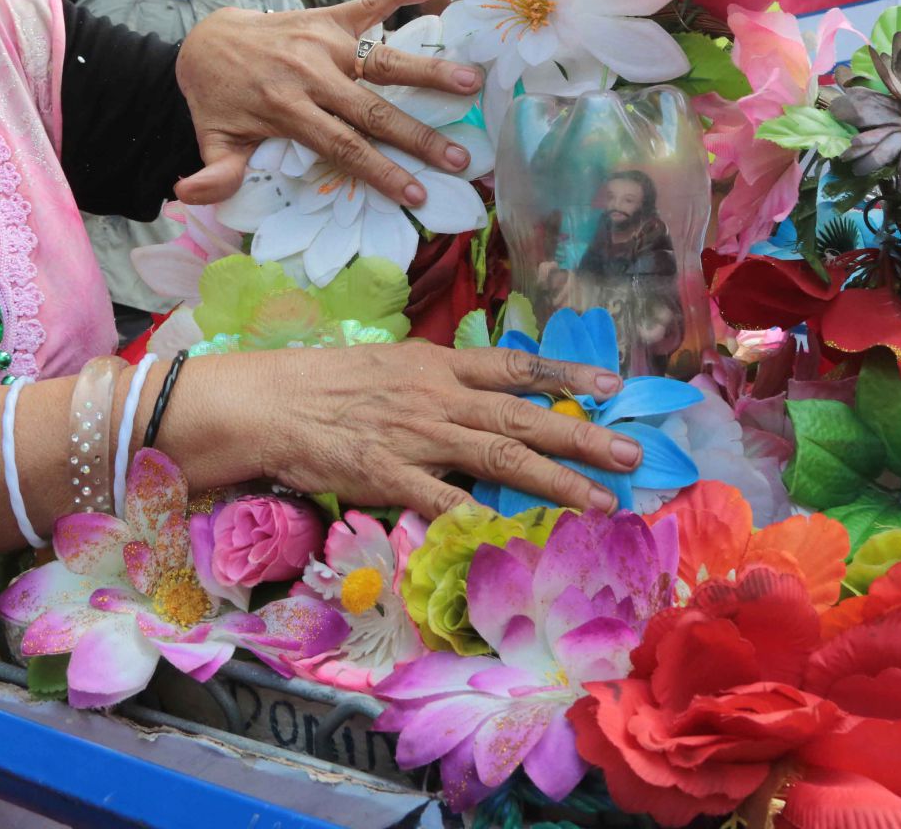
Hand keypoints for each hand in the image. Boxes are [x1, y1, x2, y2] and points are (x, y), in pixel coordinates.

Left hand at [173, 0, 482, 206]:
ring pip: (383, 60)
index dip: (381, 171)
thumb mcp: (213, 139)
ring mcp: (324, 42)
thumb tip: (190, 195)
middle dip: (418, 136)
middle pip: (373, 110)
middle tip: (460, 157)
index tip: (417, 193)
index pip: (343, 146)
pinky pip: (366, 3)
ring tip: (471, 82)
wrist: (207, 39)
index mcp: (288, 110)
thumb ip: (216, 172)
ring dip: (428, 71)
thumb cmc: (220, 99)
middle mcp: (312, 75)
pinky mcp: (328, 16)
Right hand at [174, 341, 640, 519]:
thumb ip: (441, 382)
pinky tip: (514, 534)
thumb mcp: (393, 366)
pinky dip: (478, 517)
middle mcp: (438, 398)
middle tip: (632, 454)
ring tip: (601, 501)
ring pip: (499, 458)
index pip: (516, 367)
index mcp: (439, 366)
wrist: (268, 400)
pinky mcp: (388, 474)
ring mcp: (417, 437)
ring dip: (555, 481)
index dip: (568, 373)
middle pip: (523, 417)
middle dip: (583, 435)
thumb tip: (485, 396)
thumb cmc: (327, 383)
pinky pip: (441, 499)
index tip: (615, 385)